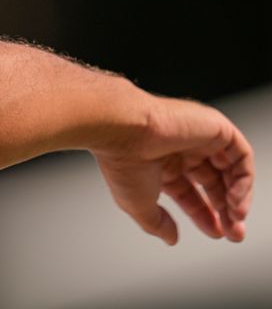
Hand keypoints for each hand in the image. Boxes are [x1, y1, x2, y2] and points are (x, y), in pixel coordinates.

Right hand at [93, 96, 253, 244]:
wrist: (124, 131)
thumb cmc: (122, 162)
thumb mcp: (138, 206)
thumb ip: (157, 223)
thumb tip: (170, 238)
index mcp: (160, 165)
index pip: (190, 192)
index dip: (204, 215)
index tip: (216, 233)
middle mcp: (181, 150)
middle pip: (214, 182)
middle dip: (226, 210)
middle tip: (233, 232)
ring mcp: (199, 138)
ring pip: (231, 169)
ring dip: (238, 196)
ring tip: (235, 217)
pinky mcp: (216, 127)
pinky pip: (241, 155)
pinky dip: (244, 179)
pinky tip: (235, 198)